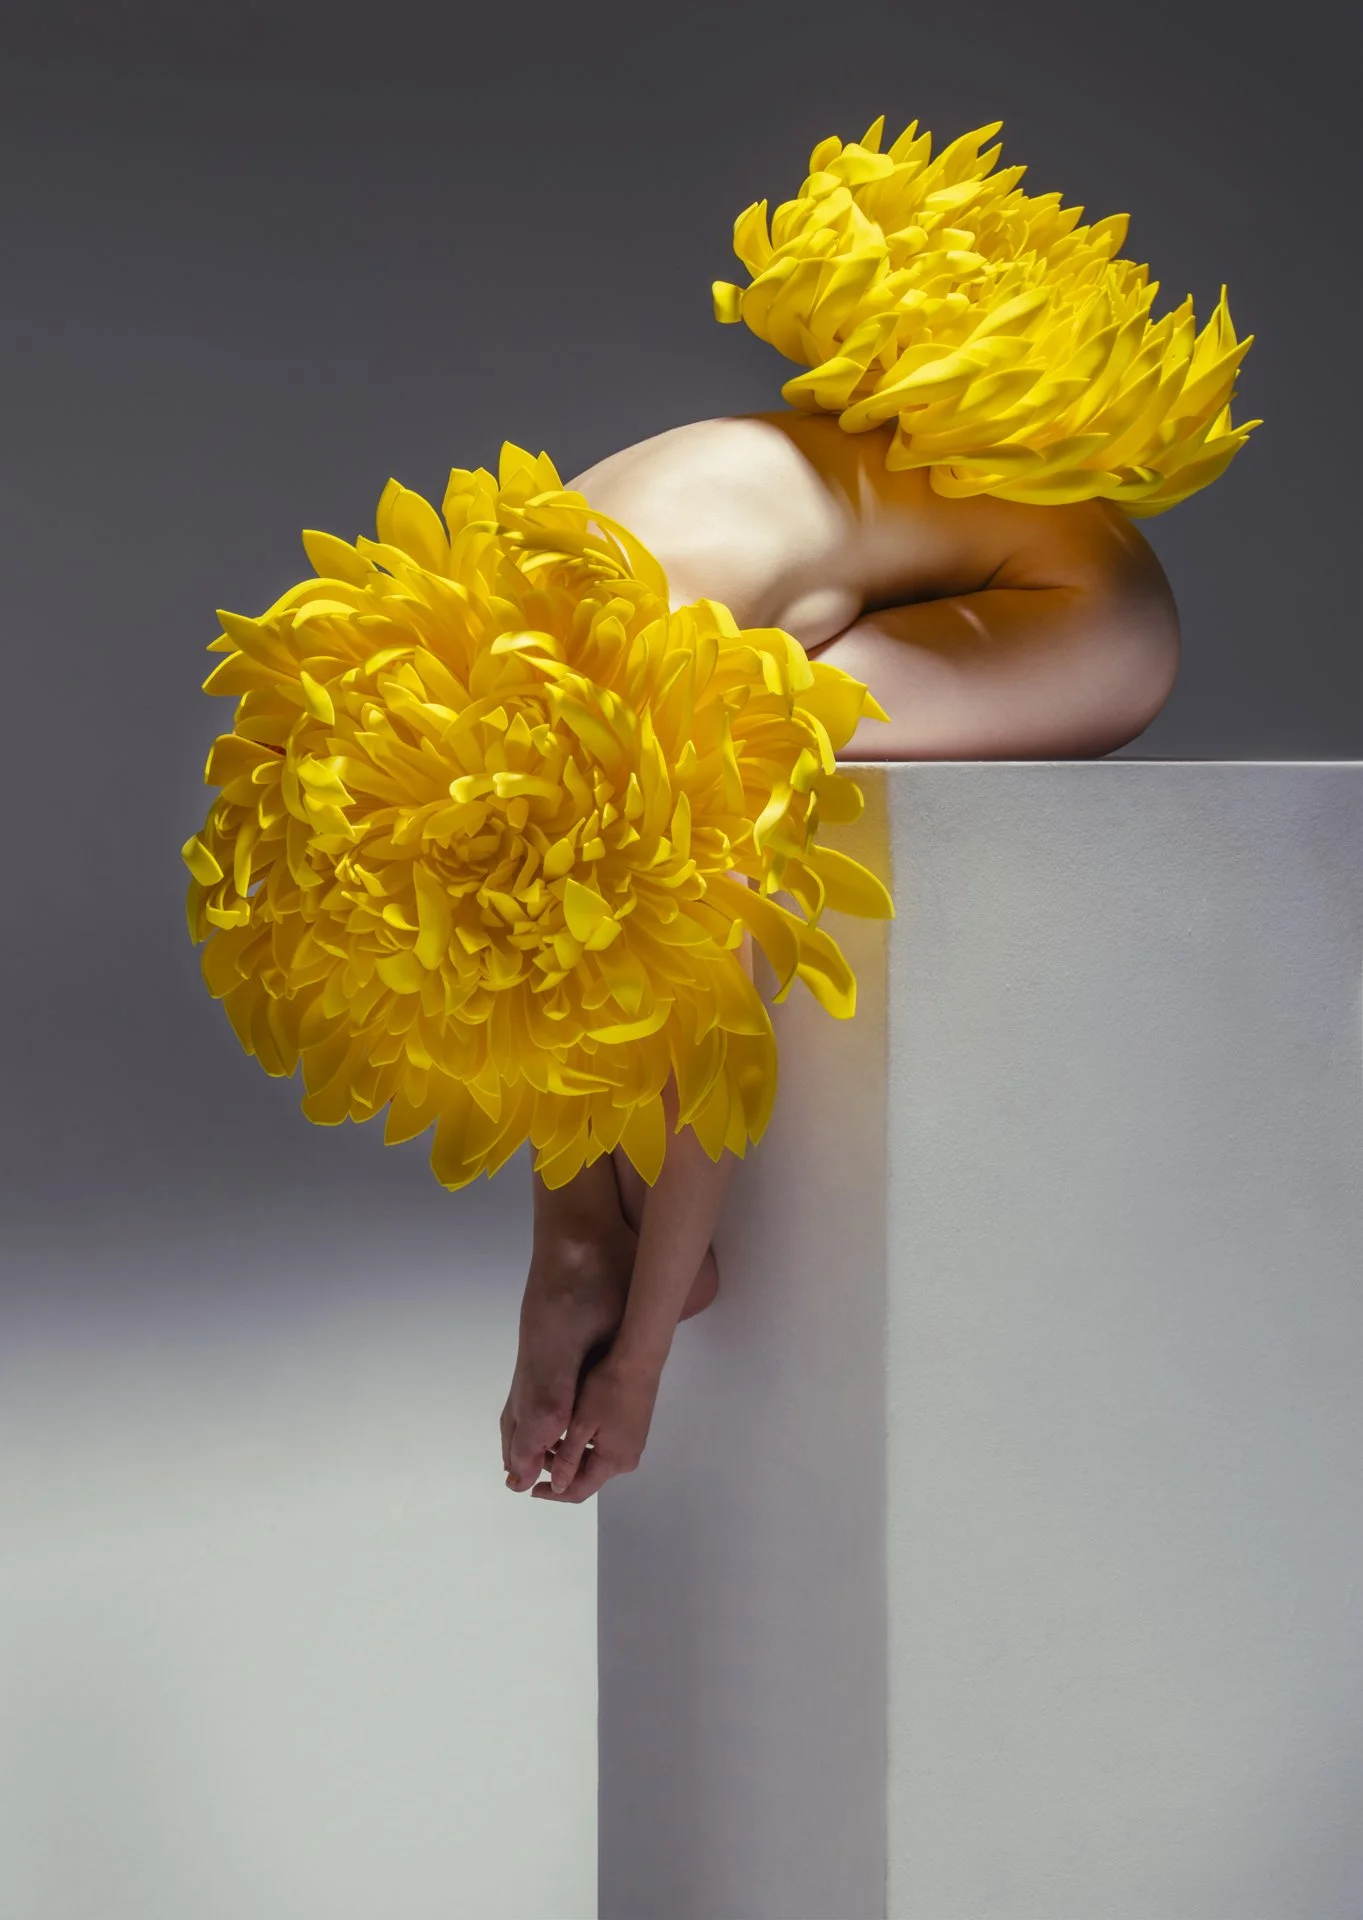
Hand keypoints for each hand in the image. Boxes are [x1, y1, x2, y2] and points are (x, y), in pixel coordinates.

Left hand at [530, 1349, 661, 1504]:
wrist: (638, 1360)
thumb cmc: (607, 1389)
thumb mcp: (582, 1424)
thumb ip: (569, 1458)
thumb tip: (558, 1487)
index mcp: (613, 1462)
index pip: (580, 1490)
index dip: (555, 1493)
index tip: (532, 1489)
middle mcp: (625, 1460)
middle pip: (588, 1477)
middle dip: (561, 1473)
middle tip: (537, 1458)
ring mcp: (632, 1446)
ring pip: (595, 1462)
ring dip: (572, 1458)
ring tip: (550, 1443)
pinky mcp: (633, 1432)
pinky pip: (605, 1450)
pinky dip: (585, 1447)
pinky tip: (571, 1433)